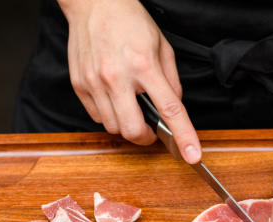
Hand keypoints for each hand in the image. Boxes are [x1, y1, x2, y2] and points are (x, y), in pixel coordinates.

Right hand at [60, 0, 201, 162]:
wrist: (95, 4)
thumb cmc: (130, 22)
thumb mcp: (162, 47)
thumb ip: (171, 82)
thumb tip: (174, 108)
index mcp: (144, 65)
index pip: (169, 109)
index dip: (183, 136)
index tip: (192, 156)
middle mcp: (117, 76)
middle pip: (133, 130)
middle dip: (146, 138)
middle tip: (151, 130)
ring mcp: (95, 82)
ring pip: (114, 128)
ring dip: (127, 125)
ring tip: (130, 106)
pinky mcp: (80, 85)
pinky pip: (97, 117)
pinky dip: (109, 115)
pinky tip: (114, 98)